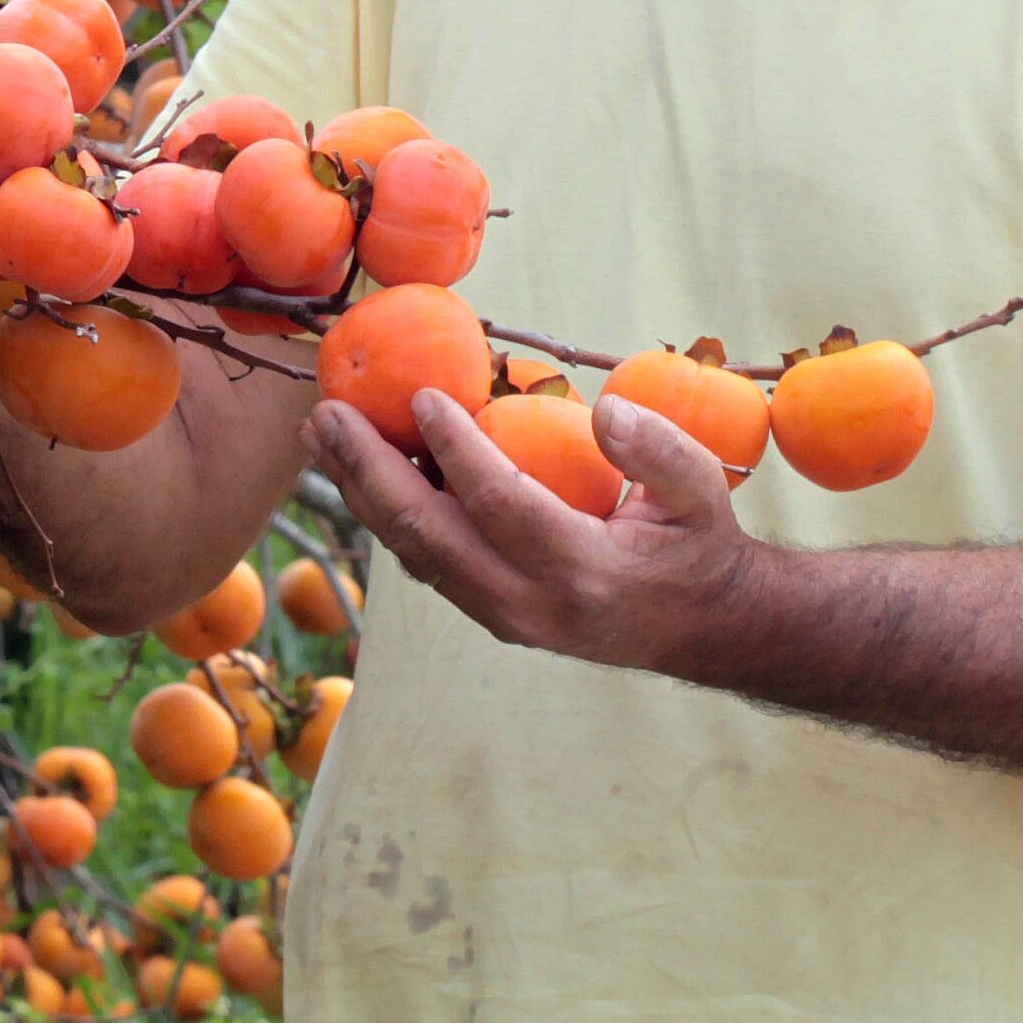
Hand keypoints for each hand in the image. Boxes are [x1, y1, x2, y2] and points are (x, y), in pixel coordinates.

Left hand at [308, 385, 766, 676]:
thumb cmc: (698, 545)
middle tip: (328, 413)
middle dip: (370, 471)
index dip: (456, 449)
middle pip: (430, 537)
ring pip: (415, 555)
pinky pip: (427, 564)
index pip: (500, 504)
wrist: (699, 627)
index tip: (421, 395)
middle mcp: (531, 606)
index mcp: (583, 572)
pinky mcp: (490, 613)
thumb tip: (602, 412)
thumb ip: (657, 450)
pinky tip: (362, 467)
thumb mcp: (701, 491)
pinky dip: (388, 514)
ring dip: (362, 492)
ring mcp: (504, 618)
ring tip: (322, 435)